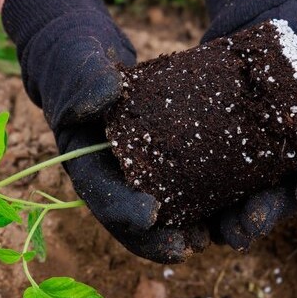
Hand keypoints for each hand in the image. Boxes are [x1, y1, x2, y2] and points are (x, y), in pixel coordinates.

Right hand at [2, 0, 207, 262]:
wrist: (83, 50)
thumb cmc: (73, 56)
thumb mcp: (74, 63)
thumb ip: (85, 80)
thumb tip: (106, 96)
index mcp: (82, 159)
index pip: (100, 193)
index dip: (123, 210)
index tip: (150, 215)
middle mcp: (108, 172)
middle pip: (129, 217)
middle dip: (155, 237)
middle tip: (186, 247)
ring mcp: (133, 168)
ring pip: (156, 209)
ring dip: (180, 228)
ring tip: (210, 239)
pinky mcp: (157, 156)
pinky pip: (177, 185)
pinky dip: (197, 201)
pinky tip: (223, 209)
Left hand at [198, 0, 296, 249]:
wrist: (267, 20)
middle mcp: (293, 165)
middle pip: (283, 199)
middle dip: (267, 215)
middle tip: (249, 224)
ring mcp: (257, 162)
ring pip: (247, 200)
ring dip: (233, 221)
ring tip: (217, 232)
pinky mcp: (223, 152)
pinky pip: (214, 182)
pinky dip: (201, 201)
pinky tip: (185, 212)